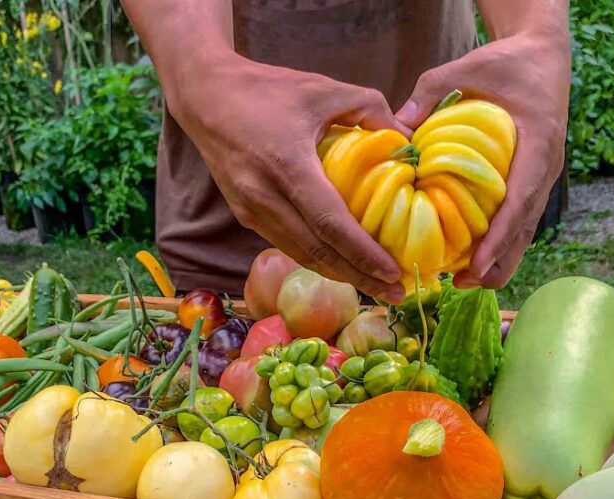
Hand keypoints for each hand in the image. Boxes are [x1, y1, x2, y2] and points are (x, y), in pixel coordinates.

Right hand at [168, 51, 407, 301]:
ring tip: (376, 285)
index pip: (331, 223)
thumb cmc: (268, 89)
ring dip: (339, 274)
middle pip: (317, 252)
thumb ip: (370, 108)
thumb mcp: (324, 89)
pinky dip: (318, 258)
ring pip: (301, 254)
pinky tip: (343, 263)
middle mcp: (265, 196)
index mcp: (287, 166)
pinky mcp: (244, 215)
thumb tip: (408, 137)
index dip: (363, 254)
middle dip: (359, 277)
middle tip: (396, 294)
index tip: (394, 272)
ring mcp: (251, 210)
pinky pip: (287, 244)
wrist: (206, 96)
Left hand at [395, 28, 570, 288]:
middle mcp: (544, 166)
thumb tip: (397, 124)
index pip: (520, 199)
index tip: (478, 263)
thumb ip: (432, 89)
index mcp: (537, 142)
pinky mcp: (532, 178)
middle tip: (465, 285)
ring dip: (501, 258)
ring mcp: (541, 175)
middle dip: (499, 260)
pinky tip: (474, 259)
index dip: (500, 236)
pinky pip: (518, 217)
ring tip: (467, 283)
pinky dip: (500, 241)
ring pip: (525, 228)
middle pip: (526, 225)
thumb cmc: (507, 61)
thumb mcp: (469, 65)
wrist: (542, 54)